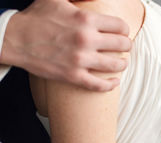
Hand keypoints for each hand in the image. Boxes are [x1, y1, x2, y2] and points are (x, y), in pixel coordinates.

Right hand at [0, 0, 131, 90]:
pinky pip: (100, 85)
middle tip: (123, 47)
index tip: (121, 33)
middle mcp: (86, 39)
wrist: (15, 39)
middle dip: (125, 46)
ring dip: (122, 64)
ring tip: (120, 63)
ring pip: (116, 65)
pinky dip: (111, 84)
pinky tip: (115, 81)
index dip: (124, 30)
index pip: (121, 26)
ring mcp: (81, 59)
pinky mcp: (74, 76)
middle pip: (123, 45)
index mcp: (86, 19)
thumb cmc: (36, 18)